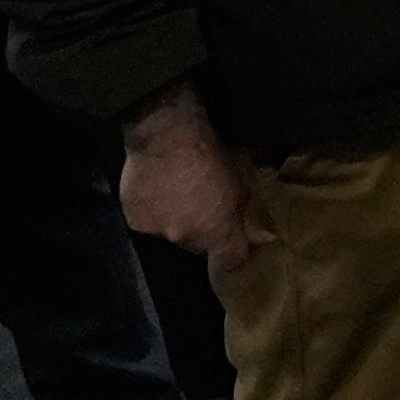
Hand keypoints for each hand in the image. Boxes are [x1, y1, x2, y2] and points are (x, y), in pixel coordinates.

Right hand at [118, 94, 267, 268]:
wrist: (166, 136)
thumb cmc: (212, 152)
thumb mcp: (242, 179)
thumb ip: (248, 212)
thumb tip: (264, 237)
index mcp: (216, 230)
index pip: (229, 263)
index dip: (234, 261)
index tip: (235, 252)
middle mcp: (185, 238)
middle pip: (197, 245)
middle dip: (202, 231)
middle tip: (203, 207)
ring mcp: (157, 231)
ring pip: (171, 234)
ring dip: (176, 221)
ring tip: (178, 195)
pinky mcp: (135, 220)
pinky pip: (149, 223)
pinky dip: (154, 212)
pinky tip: (158, 192)